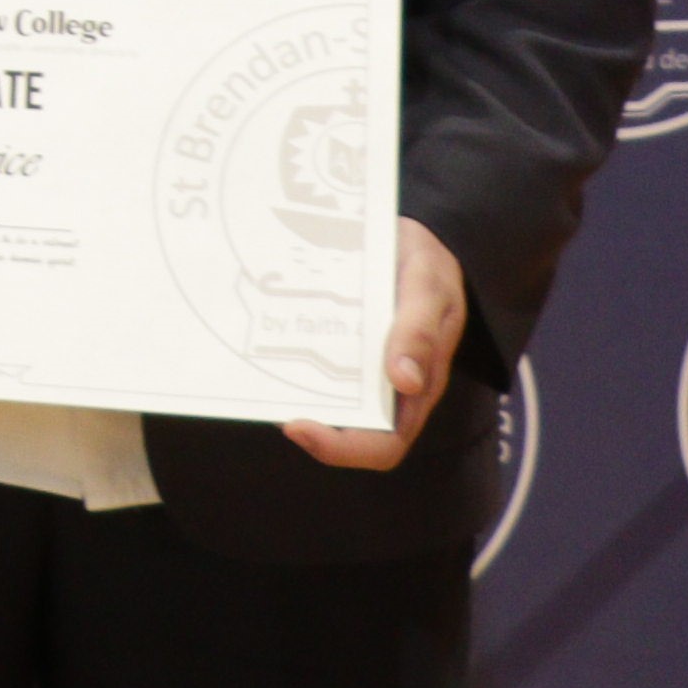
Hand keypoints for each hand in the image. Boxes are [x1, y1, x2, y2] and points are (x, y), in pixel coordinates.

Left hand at [285, 220, 467, 470]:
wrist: (415, 239)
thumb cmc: (430, 269)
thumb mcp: (430, 290)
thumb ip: (420, 331)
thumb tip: (405, 381)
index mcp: (418, 387)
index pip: (384, 444)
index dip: (341, 448)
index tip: (297, 426)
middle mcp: (385, 387)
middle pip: (346, 430)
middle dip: (307, 426)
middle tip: (268, 402)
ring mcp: (360, 368)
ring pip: (324, 399)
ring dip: (292, 392)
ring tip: (257, 368)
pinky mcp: (339, 346)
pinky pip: (313, 363)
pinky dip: (290, 358)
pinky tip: (264, 337)